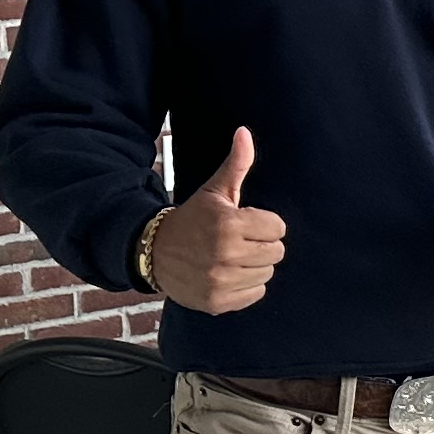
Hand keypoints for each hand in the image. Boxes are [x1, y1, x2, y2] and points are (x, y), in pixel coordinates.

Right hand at [150, 130, 284, 315]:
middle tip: (238, 240)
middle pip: (277, 252)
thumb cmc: (193, 218)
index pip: (279, 228)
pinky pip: (255, 294)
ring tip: (231, 257)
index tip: (245, 222)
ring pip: (267, 273)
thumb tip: (244, 132)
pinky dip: (246, 286)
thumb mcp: (214, 191)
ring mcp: (221, 281)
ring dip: (254, 265)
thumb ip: (236, 164)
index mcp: (229, 225)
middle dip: (261, 244)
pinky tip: (227, 274)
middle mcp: (225, 255)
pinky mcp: (217, 302)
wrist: (154, 252)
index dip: (265, 223)